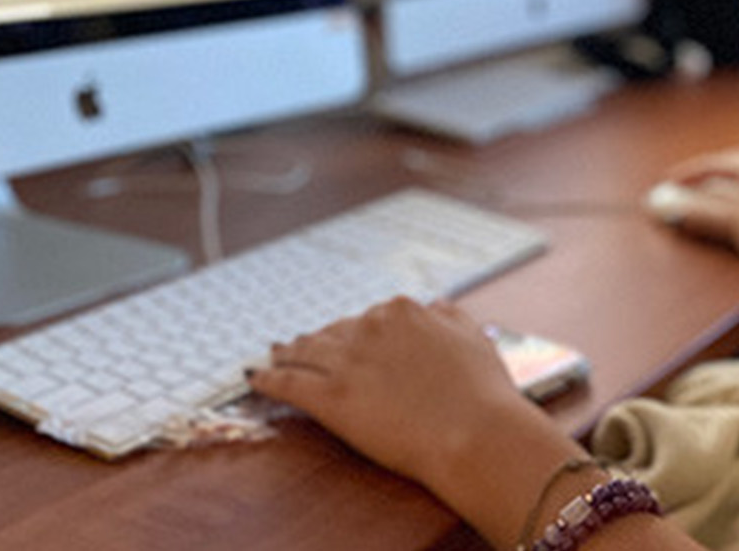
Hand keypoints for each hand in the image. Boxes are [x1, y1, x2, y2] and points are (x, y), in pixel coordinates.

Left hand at [249, 298, 534, 481]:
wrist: (475, 434)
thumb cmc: (483, 393)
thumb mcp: (473, 337)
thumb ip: (449, 316)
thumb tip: (435, 304)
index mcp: (402, 311)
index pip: (368, 318)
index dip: (354, 332)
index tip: (345, 338)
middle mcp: (369, 328)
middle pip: (333, 332)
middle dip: (318, 341)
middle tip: (299, 346)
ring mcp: (346, 361)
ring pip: (305, 351)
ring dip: (287, 354)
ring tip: (274, 356)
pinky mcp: (330, 397)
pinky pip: (288, 382)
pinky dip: (268, 379)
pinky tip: (255, 378)